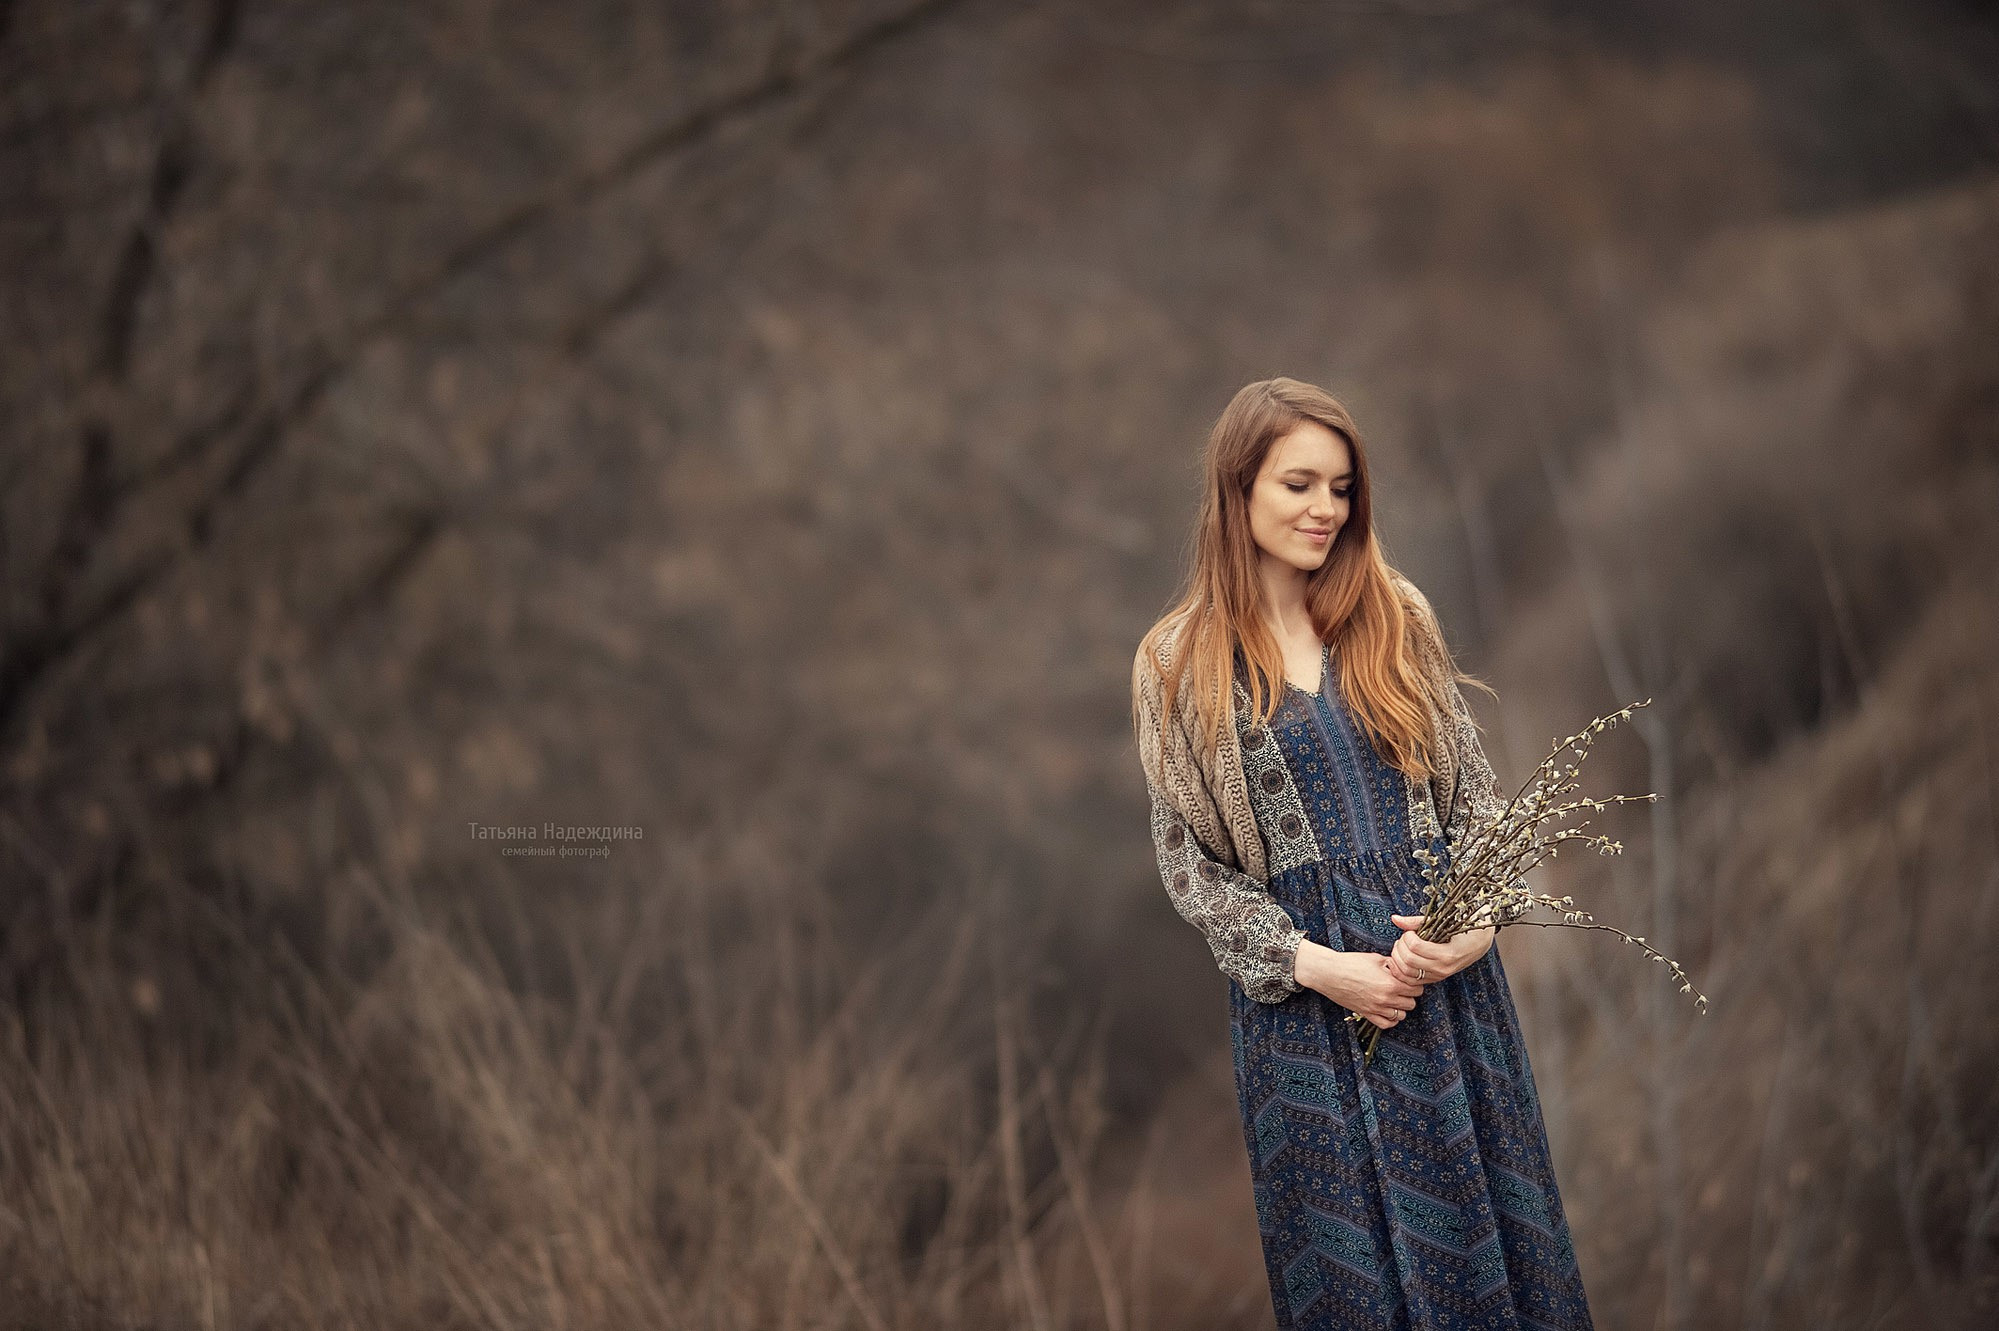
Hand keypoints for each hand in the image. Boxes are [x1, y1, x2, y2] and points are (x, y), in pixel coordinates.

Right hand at [1294, 939, 1421, 1029]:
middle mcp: (1386, 999)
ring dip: (1401, 1008)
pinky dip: (1391, 1019)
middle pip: (1411, 1004)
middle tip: (1403, 988)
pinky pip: (1386, 1024)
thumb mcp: (1376, 958)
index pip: (1417, 989)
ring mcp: (1376, 1008)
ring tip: (1395, 999)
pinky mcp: (1366, 1014)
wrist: (1330, 973)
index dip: (1415, 983)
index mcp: (1391, 983)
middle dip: (1409, 996)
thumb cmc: (1351, 963)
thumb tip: (1403, 967)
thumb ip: (1393, 965)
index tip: (1410, 980)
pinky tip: (1388, 1011)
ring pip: (1401, 1016)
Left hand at [1387, 914, 1492, 985]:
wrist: (1479, 943)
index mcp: (1447, 953)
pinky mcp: (1435, 979)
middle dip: (1400, 947)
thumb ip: (1416, 922)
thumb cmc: (1463, 929)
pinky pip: (1411, 980)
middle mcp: (1442, 968)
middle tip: (1404, 938)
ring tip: (1402, 947)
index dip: (1407, 936)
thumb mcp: (1443, 922)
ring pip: (1406, 973)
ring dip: (1398, 958)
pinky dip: (1401, 970)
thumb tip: (1395, 919)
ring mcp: (1438, 976)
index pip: (1415, 947)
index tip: (1411, 931)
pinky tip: (1402, 958)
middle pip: (1408, 961)